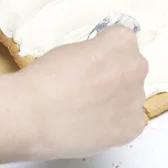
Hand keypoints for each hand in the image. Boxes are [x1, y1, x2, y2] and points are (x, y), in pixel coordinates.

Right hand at [19, 26, 148, 159]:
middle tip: (90, 89)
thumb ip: (96, 52)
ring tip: (88, 111)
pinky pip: (129, 122)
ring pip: (130, 96)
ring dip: (116, 100)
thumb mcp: (73, 49)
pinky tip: (94, 126)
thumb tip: (100, 65)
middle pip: (131, 68)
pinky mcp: (133, 126)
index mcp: (122, 41)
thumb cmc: (44, 78)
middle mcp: (136, 67)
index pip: (123, 41)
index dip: (105, 53)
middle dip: (115, 76)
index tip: (92, 63)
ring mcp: (136, 98)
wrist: (31, 115)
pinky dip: (115, 125)